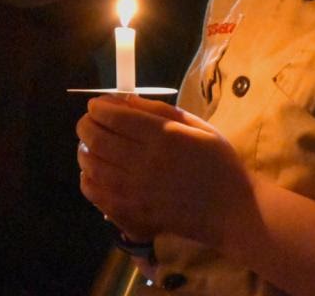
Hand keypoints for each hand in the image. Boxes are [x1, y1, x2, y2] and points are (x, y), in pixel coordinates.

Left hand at [76, 94, 254, 249]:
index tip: (98, 104)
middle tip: (91, 121)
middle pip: (96, 138)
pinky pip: (93, 191)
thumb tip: (125, 100)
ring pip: (89, 163)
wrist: (228, 209)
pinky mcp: (128, 214)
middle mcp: (143, 163)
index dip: (99, 106)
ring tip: (93, 144)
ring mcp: (132, 192)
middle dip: (87, 124)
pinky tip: (98, 170)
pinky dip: (88, 176)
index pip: (113, 116)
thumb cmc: (218, 163)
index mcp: (163, 137)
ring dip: (85, 148)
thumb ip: (161, 111)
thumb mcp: (199, 126)